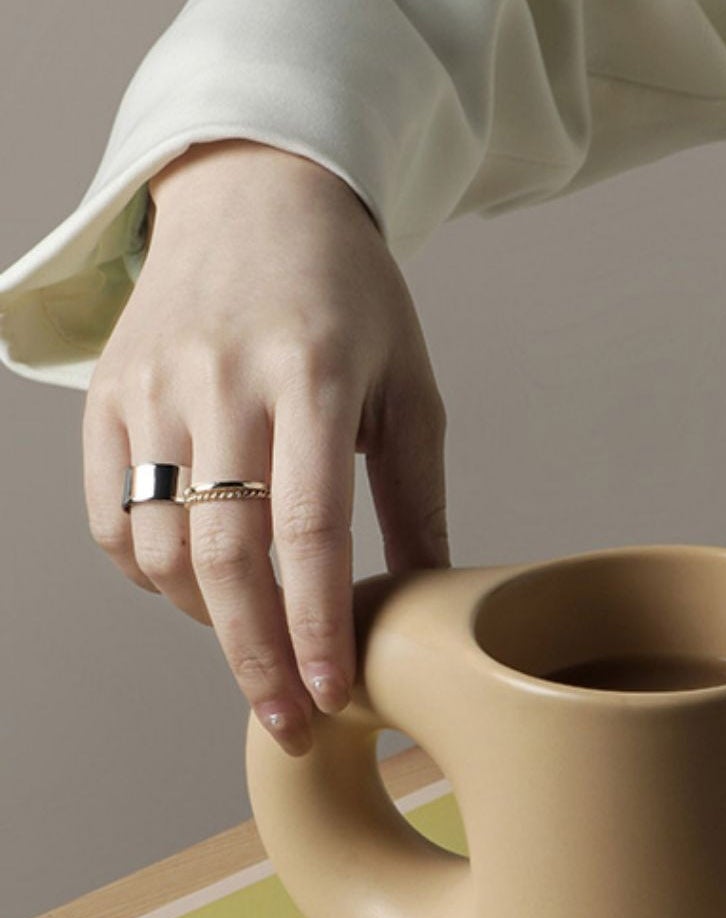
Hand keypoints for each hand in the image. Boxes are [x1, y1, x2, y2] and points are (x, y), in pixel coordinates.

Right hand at [83, 140, 449, 753]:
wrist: (254, 195)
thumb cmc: (351, 299)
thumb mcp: (410, 385)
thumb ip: (415, 497)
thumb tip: (427, 602)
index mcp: (312, 378)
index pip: (309, 532)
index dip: (316, 626)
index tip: (334, 695)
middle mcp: (222, 384)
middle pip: (223, 556)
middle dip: (256, 657)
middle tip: (289, 721)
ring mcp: (153, 388)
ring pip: (158, 547)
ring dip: (206, 619)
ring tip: (257, 641)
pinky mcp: (106, 396)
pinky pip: (113, 518)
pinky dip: (150, 574)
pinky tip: (199, 585)